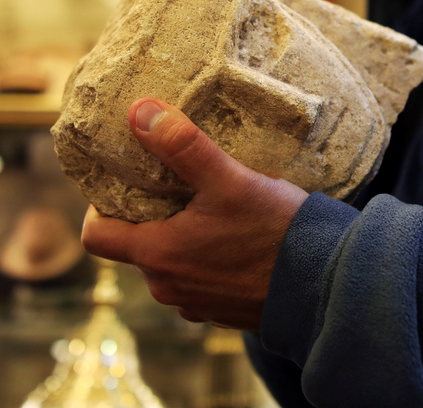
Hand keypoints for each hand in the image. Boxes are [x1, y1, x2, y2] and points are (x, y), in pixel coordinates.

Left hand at [81, 97, 309, 331]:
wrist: (326, 288)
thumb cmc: (276, 234)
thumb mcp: (229, 180)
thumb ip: (182, 146)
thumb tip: (140, 111)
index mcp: (158, 256)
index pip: (96, 236)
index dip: (100, 207)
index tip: (123, 182)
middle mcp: (168, 287)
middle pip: (135, 247)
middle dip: (147, 216)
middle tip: (172, 184)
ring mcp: (195, 303)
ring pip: (168, 264)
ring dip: (179, 238)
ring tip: (208, 207)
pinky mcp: (222, 312)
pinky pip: (198, 280)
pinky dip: (205, 259)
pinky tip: (234, 237)